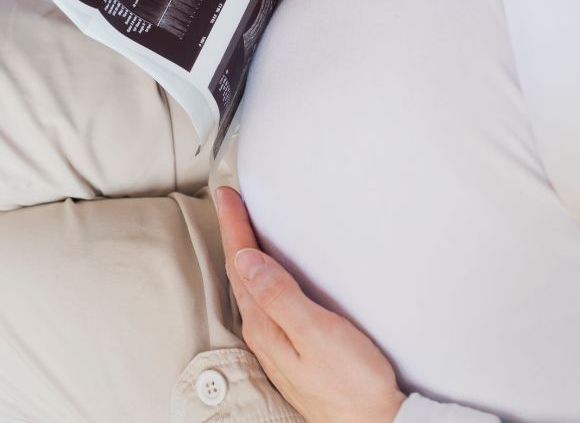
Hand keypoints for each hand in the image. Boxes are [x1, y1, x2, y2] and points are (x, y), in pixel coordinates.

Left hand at [213, 186, 405, 422]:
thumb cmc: (353, 384)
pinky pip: (266, 302)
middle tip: (228, 201)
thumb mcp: (318, 334)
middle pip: (241, 272)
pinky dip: (261, 277)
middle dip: (234, 234)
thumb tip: (247, 260)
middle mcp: (264, 334)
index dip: (234, 226)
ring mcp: (277, 345)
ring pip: (251, 288)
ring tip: (241, 229)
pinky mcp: (292, 351)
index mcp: (266, 325)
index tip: (225, 195)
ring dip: (245, 255)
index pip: (242, 264)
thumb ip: (281, 296)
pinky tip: (267, 276)